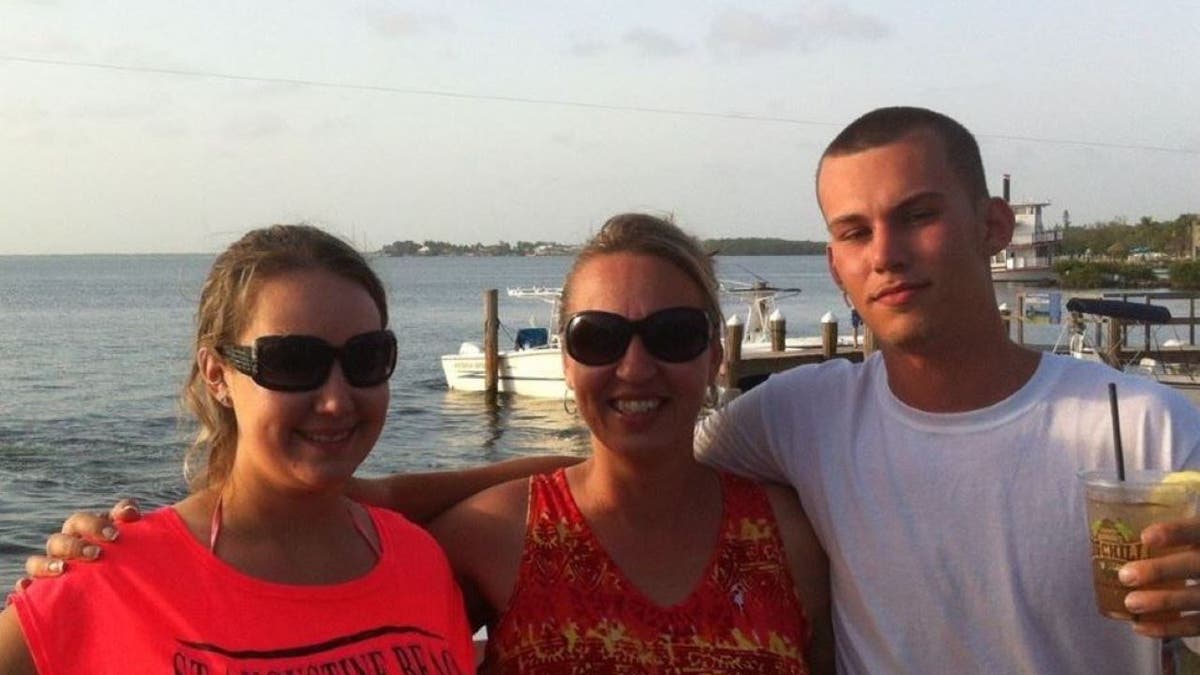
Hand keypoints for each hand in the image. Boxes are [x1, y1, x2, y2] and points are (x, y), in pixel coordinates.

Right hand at [14, 499, 141, 589]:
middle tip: (96, 554)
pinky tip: (29, 587)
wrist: (123, 587)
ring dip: (47, 564)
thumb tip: (128, 511)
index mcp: (86, 532)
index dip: (97, 524)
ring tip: (63, 569)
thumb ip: (131, 521)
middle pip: (60, 541)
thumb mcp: (132, 541)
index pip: (84, 522)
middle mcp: (67, 546)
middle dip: (76, 545)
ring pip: (37, 561)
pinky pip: (27, 585)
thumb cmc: (127, 558)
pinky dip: (26, 584)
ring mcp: (53, 566)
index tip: (116, 535)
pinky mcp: (44, 588)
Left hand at [1118, 515, 1199, 636]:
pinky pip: (1197, 626)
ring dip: (1162, 602)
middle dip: (1161, 571)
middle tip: (1125, 576)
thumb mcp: (1192, 533)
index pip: (1197, 530)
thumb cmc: (1193, 549)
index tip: (1144, 536)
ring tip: (1130, 603)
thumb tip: (1127, 523)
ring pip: (1197, 598)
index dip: (1175, 532)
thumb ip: (1176, 530)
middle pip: (1195, 566)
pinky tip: (1140, 626)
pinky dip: (1168, 628)